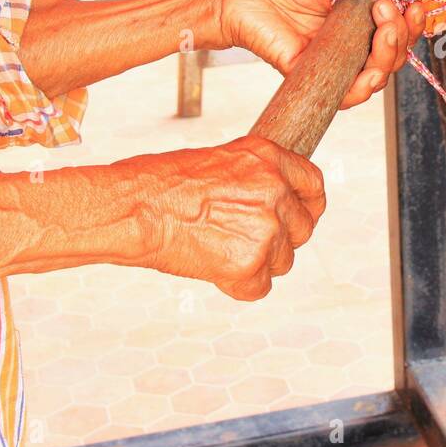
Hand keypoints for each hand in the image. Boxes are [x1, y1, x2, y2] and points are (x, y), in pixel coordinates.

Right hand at [133, 136, 326, 299]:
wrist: (131, 209)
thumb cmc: (160, 183)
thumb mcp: (219, 162)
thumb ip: (254, 179)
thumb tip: (274, 201)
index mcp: (268, 158)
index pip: (313, 186)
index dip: (308, 206)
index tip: (300, 216)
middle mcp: (275, 191)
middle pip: (302, 229)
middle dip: (280, 239)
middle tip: (243, 239)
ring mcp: (265, 229)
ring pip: (283, 261)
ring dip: (257, 263)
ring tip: (217, 249)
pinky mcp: (248, 264)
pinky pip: (260, 287)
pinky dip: (239, 286)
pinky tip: (212, 269)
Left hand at [210, 0, 425, 108]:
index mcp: (357, 20)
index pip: (395, 30)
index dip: (410, 24)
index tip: (412, 4)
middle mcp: (350, 44)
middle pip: (392, 55)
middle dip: (400, 36)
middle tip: (387, 10)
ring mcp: (334, 62)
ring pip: (377, 76)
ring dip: (388, 57)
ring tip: (382, 31)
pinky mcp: (314, 75)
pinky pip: (345, 94)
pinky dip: (362, 89)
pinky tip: (369, 72)